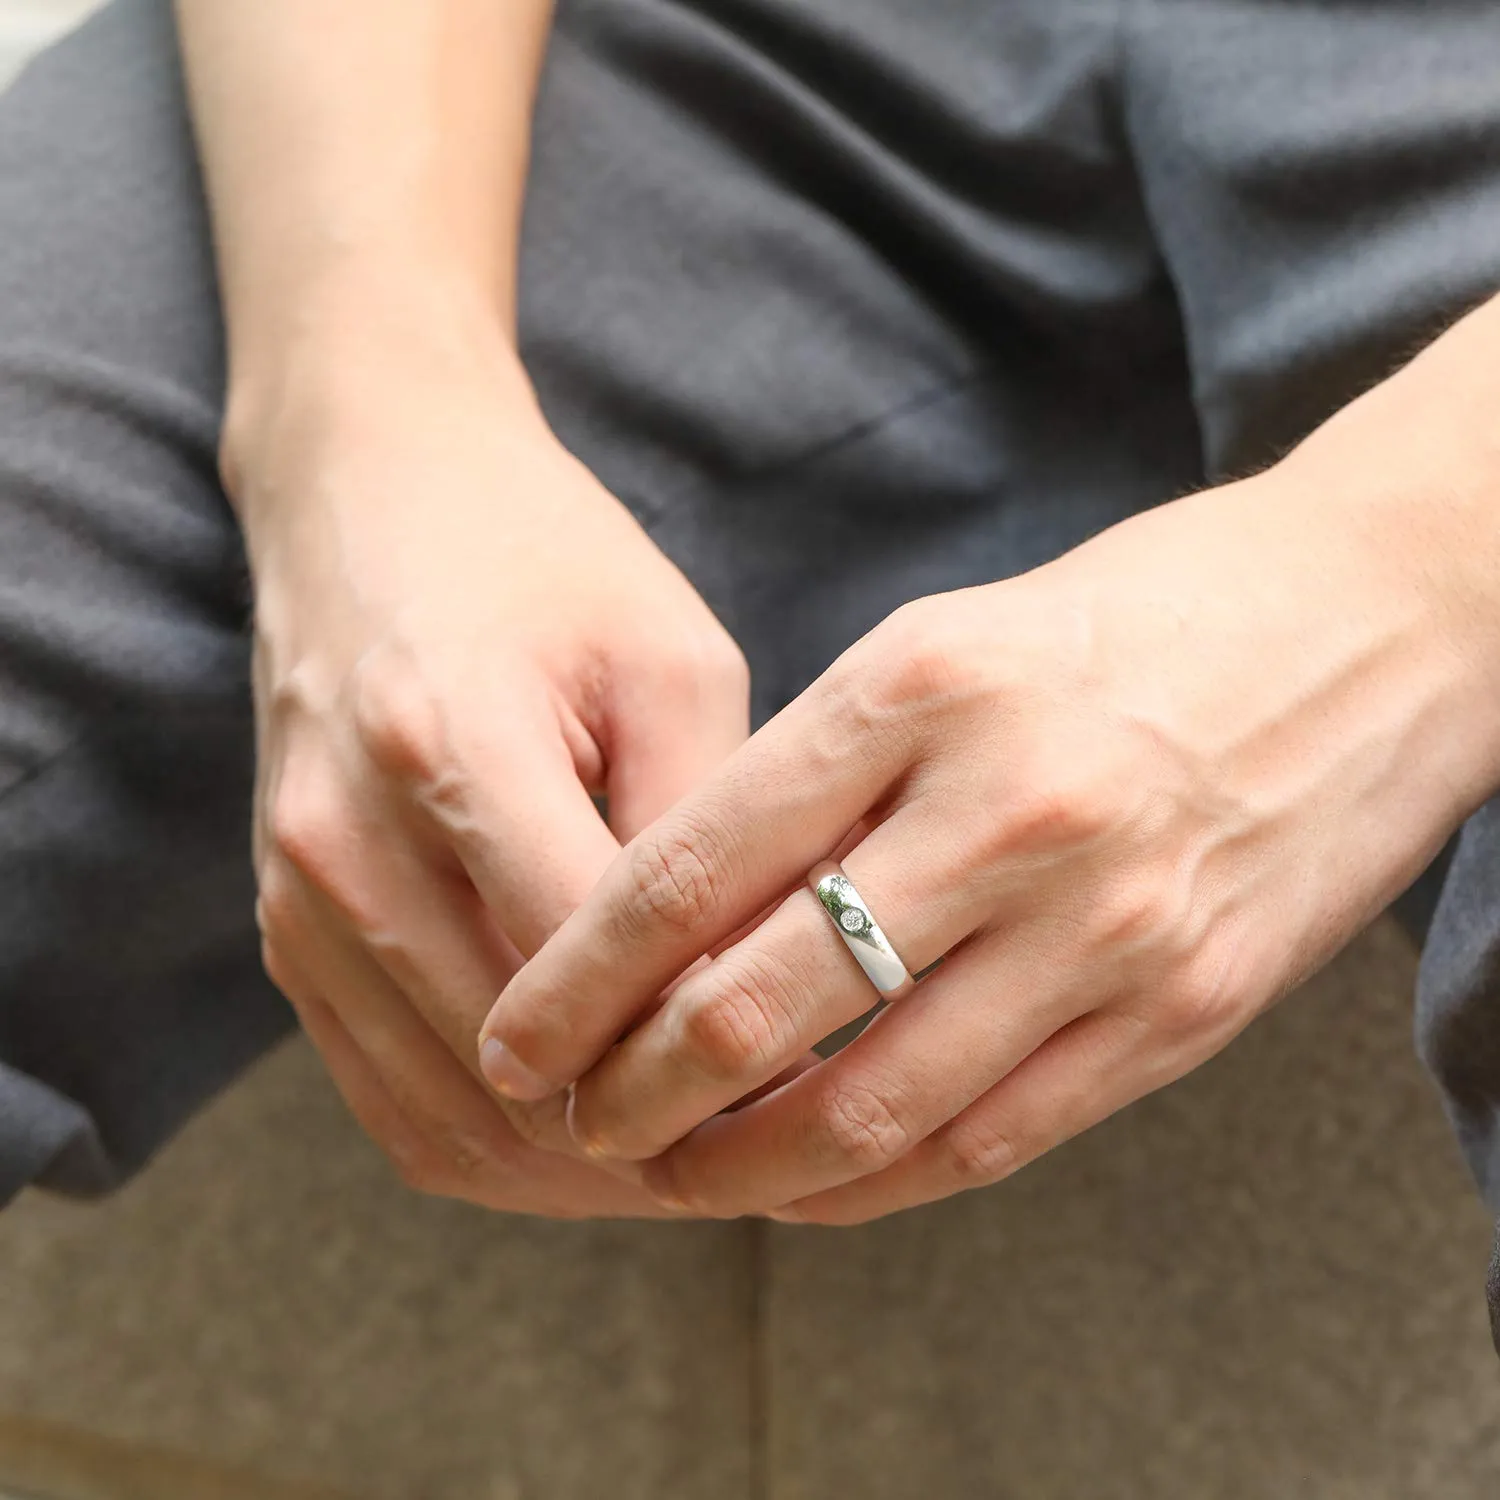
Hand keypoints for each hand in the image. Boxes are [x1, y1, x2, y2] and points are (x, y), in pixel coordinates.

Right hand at [233, 303, 748, 1216]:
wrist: (368, 497)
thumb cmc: (544, 561)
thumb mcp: (670, 661)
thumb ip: (707, 833)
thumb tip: (761, 995)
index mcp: (450, 751)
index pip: (593, 977)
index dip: (707, 1056)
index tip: (809, 1092)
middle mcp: (348, 846)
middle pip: (514, 1076)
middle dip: (651, 1137)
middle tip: (770, 1157)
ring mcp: (298, 900)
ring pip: (445, 1119)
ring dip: (572, 1170)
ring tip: (691, 1169)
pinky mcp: (286, 930)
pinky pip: (383, 1097)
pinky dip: (488, 1147)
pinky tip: (583, 1148)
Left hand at [480, 442, 1499, 1221]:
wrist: (1375, 619)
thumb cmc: (1135, 619)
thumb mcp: (954, 642)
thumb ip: (827, 771)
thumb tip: (691, 915)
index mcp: (922, 685)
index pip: (692, 864)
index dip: (578, 973)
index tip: (517, 1036)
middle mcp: (1007, 807)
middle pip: (760, 1000)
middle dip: (636, 1089)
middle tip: (575, 1121)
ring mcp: (1106, 919)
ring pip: (869, 1102)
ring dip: (743, 1164)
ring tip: (673, 1176)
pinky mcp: (1186, 1006)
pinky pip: (994, 1134)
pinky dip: (879, 1182)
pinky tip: (811, 1189)